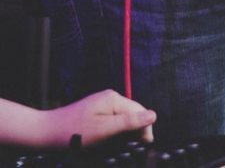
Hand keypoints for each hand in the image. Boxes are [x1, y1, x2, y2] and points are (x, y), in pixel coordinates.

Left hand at [38, 90, 155, 146]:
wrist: (46, 134)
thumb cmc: (74, 133)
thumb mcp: (104, 130)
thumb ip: (129, 122)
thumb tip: (153, 115)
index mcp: (114, 99)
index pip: (140, 111)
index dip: (145, 130)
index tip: (142, 148)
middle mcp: (110, 99)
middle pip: (133, 115)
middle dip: (134, 132)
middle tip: (126, 150)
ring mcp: (102, 105)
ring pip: (123, 120)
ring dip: (124, 135)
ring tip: (116, 148)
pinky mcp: (96, 114)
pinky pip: (113, 123)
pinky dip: (114, 134)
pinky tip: (108, 144)